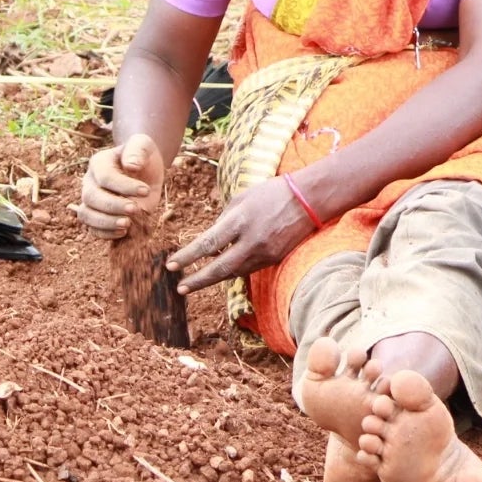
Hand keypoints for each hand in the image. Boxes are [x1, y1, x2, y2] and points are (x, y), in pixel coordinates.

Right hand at [72, 133, 164, 238]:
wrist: (143, 170)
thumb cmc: (142, 156)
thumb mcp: (143, 145)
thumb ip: (137, 150)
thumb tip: (131, 166)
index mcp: (98, 163)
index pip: (105, 177)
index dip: (123, 186)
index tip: (145, 190)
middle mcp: (89, 182)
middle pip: (91, 197)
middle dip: (113, 206)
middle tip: (135, 209)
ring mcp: (90, 201)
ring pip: (86, 215)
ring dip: (106, 222)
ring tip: (127, 225)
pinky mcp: (97, 217)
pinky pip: (93, 230)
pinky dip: (106, 234)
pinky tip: (124, 233)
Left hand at [165, 176, 315, 294]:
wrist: (310, 199)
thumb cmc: (272, 193)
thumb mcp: (241, 198)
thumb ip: (223, 220)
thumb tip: (209, 240)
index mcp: (241, 220)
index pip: (208, 244)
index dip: (187, 257)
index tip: (171, 265)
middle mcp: (252, 240)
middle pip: (219, 269)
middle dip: (197, 280)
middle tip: (180, 288)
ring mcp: (265, 252)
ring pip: (233, 273)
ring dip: (213, 279)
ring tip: (195, 282)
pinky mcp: (274, 259)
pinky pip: (248, 269)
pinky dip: (233, 271)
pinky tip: (222, 271)